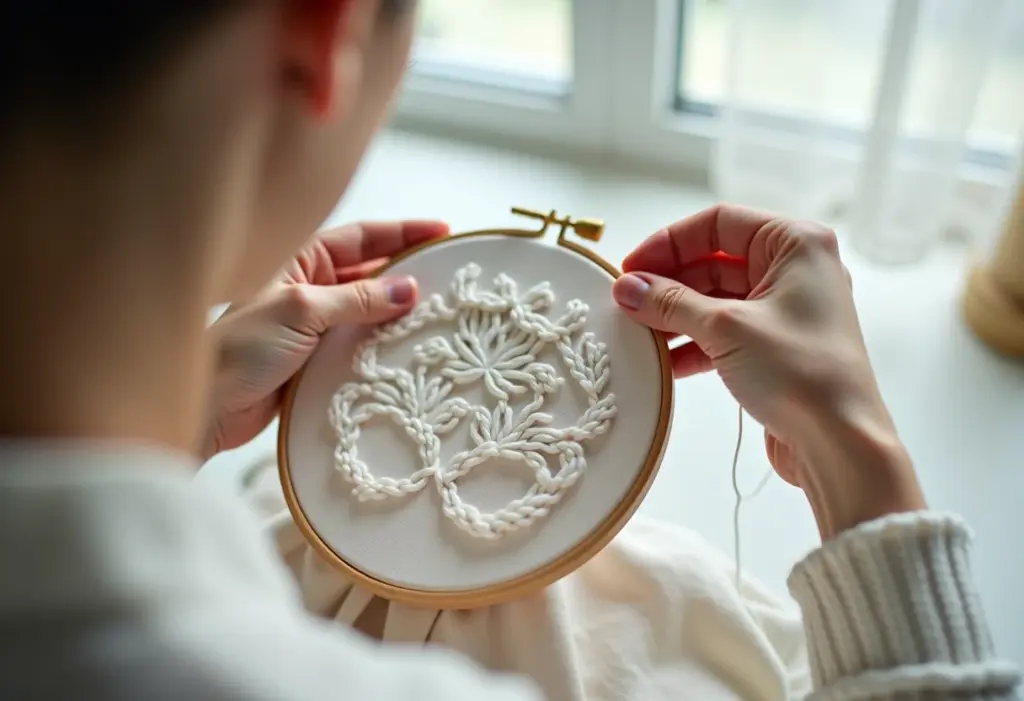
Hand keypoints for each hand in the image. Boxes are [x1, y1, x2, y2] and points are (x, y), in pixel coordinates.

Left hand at [200, 220, 448, 459]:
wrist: (207, 407)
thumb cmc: (240, 349)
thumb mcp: (302, 310)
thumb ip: (358, 299)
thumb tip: (410, 289)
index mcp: (300, 260)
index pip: (362, 237)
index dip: (404, 233)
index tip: (443, 232)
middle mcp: (311, 287)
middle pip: (371, 271)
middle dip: (409, 271)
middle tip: (451, 273)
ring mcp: (316, 324)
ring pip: (369, 310)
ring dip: (400, 311)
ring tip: (440, 312)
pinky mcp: (319, 358)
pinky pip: (362, 343)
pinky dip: (385, 344)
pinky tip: (410, 347)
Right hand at [612, 204, 923, 538]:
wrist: (841, 444)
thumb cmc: (800, 372)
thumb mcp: (726, 328)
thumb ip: (670, 303)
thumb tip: (626, 287)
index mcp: (796, 244)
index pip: (718, 223)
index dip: (669, 242)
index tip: (631, 268)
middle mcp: (795, 270)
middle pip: (714, 261)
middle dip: (668, 282)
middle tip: (626, 302)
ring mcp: (786, 310)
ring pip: (715, 299)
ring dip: (676, 315)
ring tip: (638, 333)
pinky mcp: (776, 347)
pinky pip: (724, 332)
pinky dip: (693, 342)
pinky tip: (664, 361)